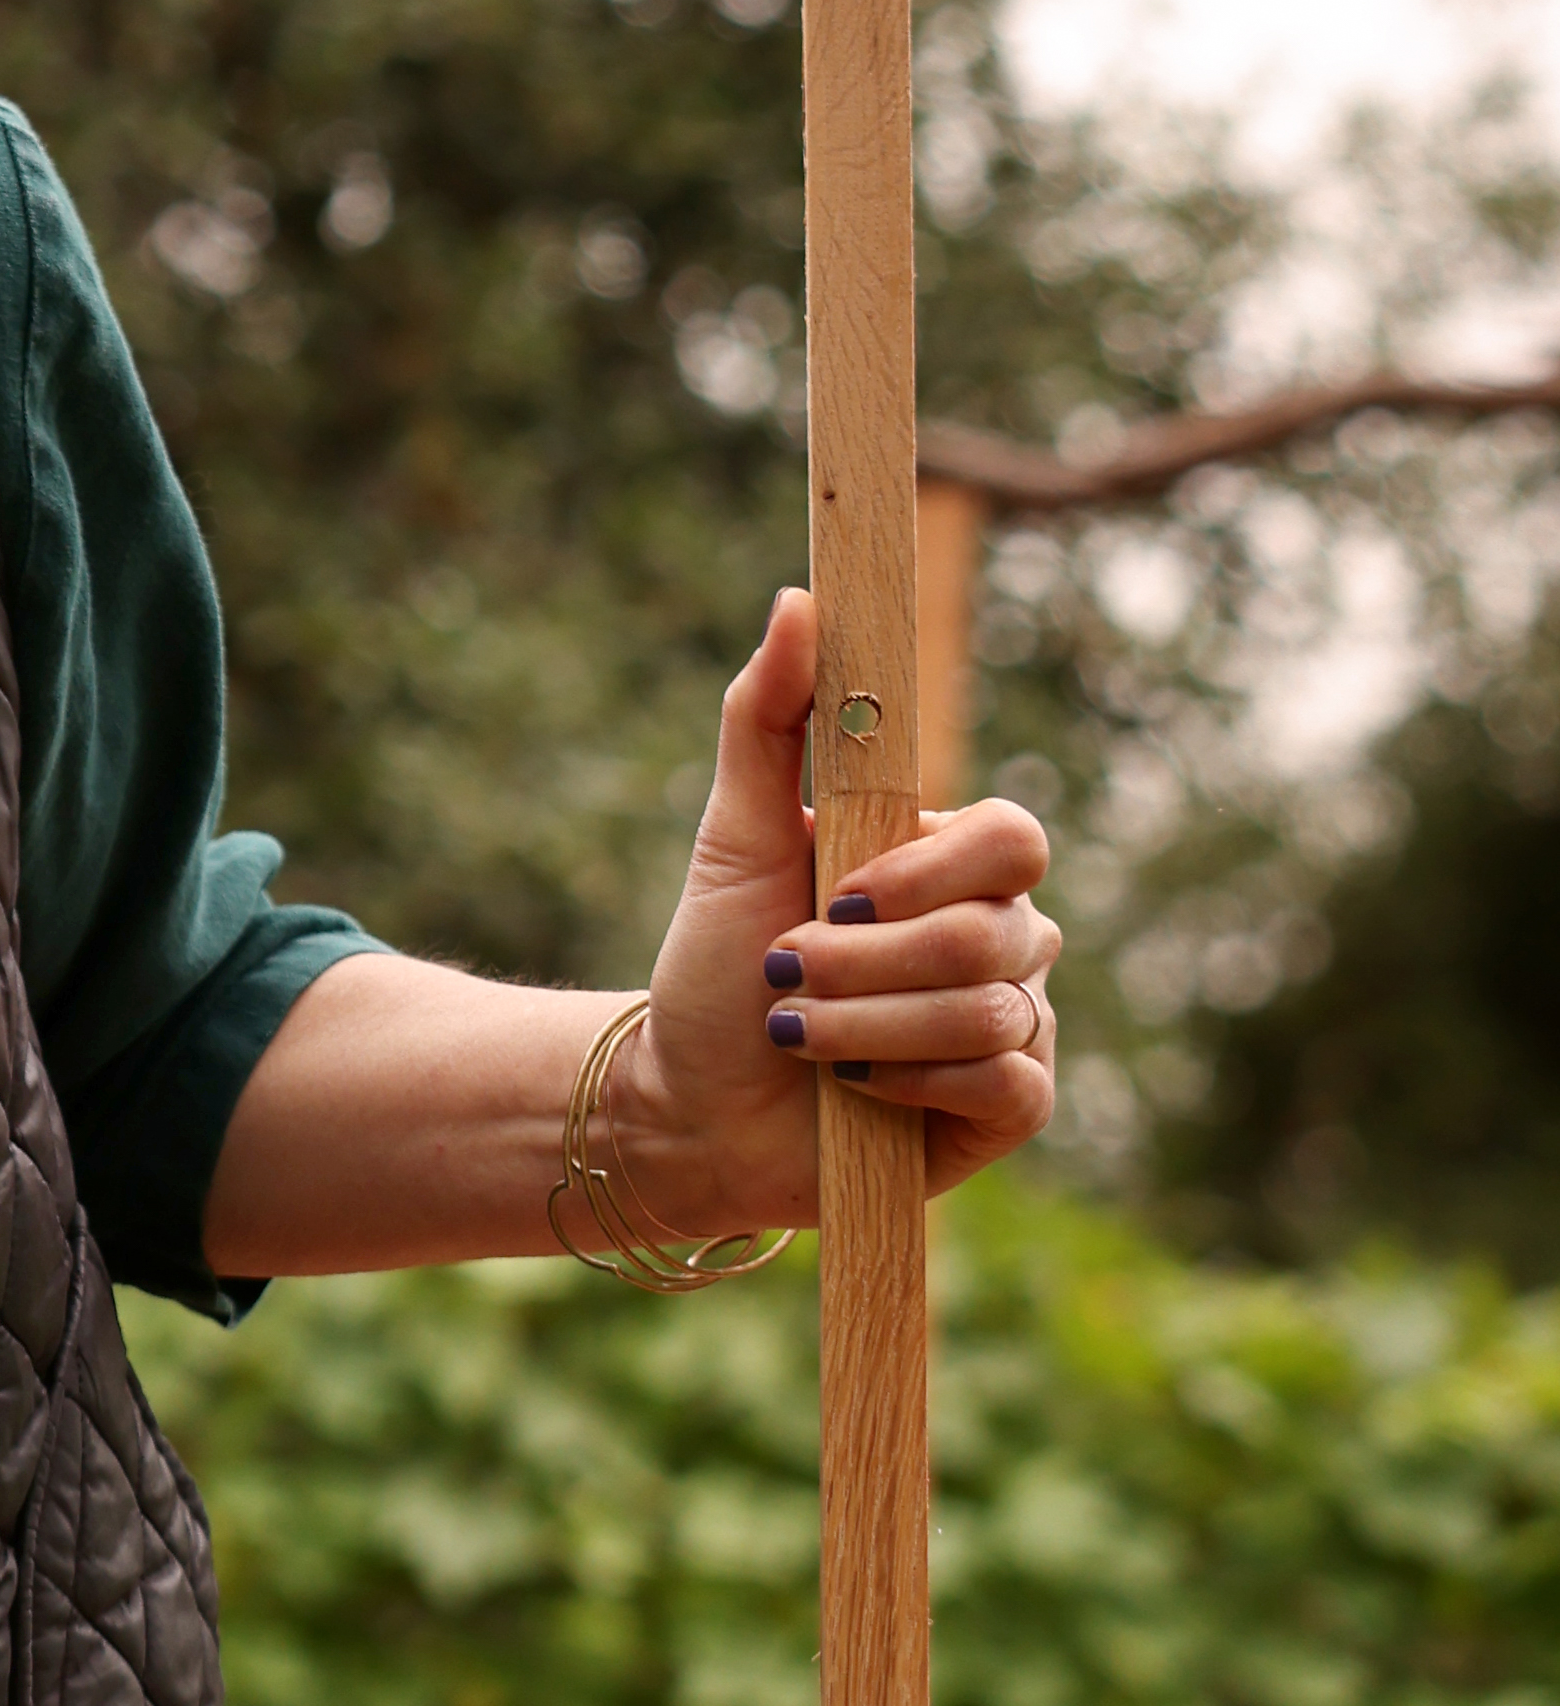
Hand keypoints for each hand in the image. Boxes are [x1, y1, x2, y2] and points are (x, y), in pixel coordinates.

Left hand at [625, 590, 1063, 1231]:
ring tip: (796, 1037)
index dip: (929, 872)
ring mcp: (1015, 1022)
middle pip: (993, 932)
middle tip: (787, 975)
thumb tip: (801, 598)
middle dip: (865, 965)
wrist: (690, 1104)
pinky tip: (855, 1091)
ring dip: (865, 1028)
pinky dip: (914, 1084)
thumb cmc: (719, 969)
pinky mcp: (1010, 1107)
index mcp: (954, 865)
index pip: (1012, 837)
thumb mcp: (732, 837)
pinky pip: (1006, 1084)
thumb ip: (768, 717)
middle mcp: (1004, 937)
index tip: (834, 894)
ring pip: (988, 1013)